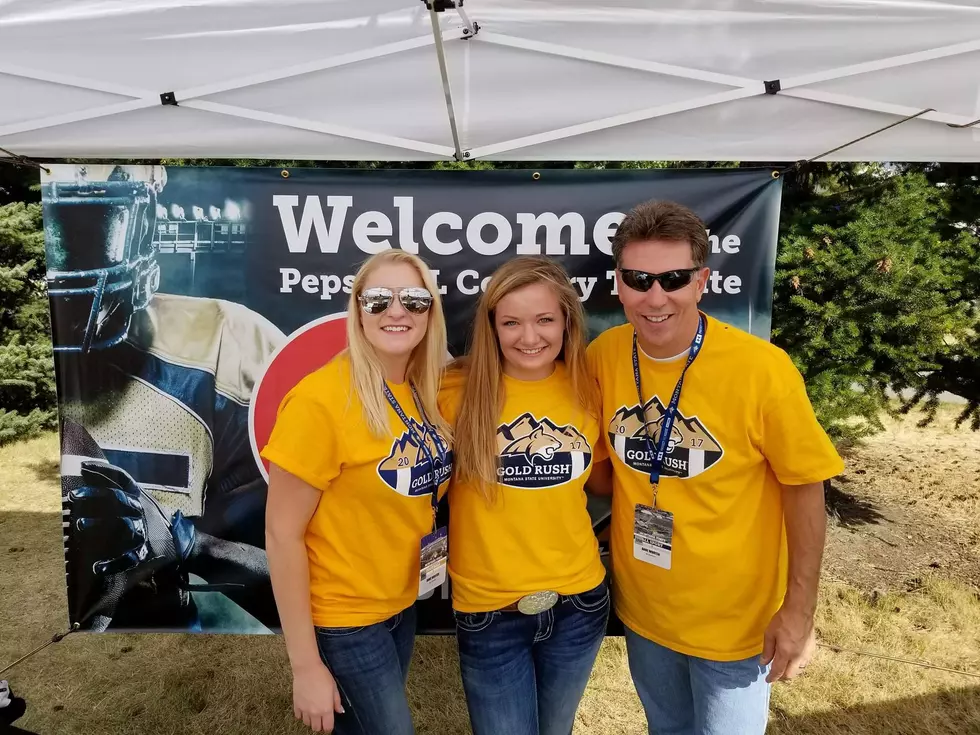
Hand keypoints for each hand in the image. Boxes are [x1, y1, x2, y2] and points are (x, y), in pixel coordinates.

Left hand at [68, 460, 195, 576]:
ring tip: (79, 525)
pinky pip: (130, 557)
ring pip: (122, 523)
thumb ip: (124, 492)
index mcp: (140, 498)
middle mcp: (141, 510)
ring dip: (100, 524)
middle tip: (74, 494)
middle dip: (97, 495)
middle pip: (118, 499)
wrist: (181, 542)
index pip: (122, 479)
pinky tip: (98, 567)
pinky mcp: (146, 550)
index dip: (104, 471)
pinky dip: (114, 563)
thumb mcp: (143, 501)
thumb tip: (94, 476)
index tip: (83, 466)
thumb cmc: (155, 520)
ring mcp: (144, 530)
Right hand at [292, 662, 344, 731]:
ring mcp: (304, 710)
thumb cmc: (323, 676)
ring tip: (313, 711)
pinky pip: (298, 716)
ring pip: (307, 723)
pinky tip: (305, 707)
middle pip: (316, 728)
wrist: (307, 669)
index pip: (327, 727)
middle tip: (322, 717)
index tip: (329, 722)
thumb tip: (340, 711)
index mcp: (326, 709)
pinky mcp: (296, 705)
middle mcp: (314, 712)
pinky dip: (302, 714)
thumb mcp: (334, 688)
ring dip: (311, 720)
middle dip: (320, 725)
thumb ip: (336, 701)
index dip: (329, 726)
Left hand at [760, 604, 816, 682]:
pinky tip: (794, 660)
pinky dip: (798, 666)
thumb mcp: (770, 633)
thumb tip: (764, 663)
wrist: (800, 611)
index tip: (768, 680)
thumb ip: (767, 650)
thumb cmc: (783, 620)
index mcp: (786, 653)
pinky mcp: (812, 649)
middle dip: (782, 677)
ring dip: (791, 672)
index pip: (778, 671)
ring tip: (784, 668)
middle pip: (790, 675)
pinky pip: (805, 663)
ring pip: (799, 670)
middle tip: (775, 674)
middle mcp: (797, 657)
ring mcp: (806, 654)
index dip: (772, 678)